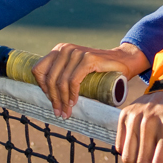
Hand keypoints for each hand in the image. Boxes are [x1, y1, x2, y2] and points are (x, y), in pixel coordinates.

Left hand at [33, 42, 150, 117]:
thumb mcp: (76, 70)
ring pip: (61, 82)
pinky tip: (74, 102)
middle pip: (49, 78)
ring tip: (66, 112)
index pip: (38, 69)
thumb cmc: (98, 70)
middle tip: (59, 112)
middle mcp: (65, 49)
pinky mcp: (88, 58)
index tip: (51, 101)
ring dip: (62, 100)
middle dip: (53, 99)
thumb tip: (47, 97)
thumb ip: (63, 75)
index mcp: (59, 50)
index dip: (42, 87)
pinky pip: (73, 80)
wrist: (124, 61)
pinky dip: (72, 94)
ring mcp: (77, 52)